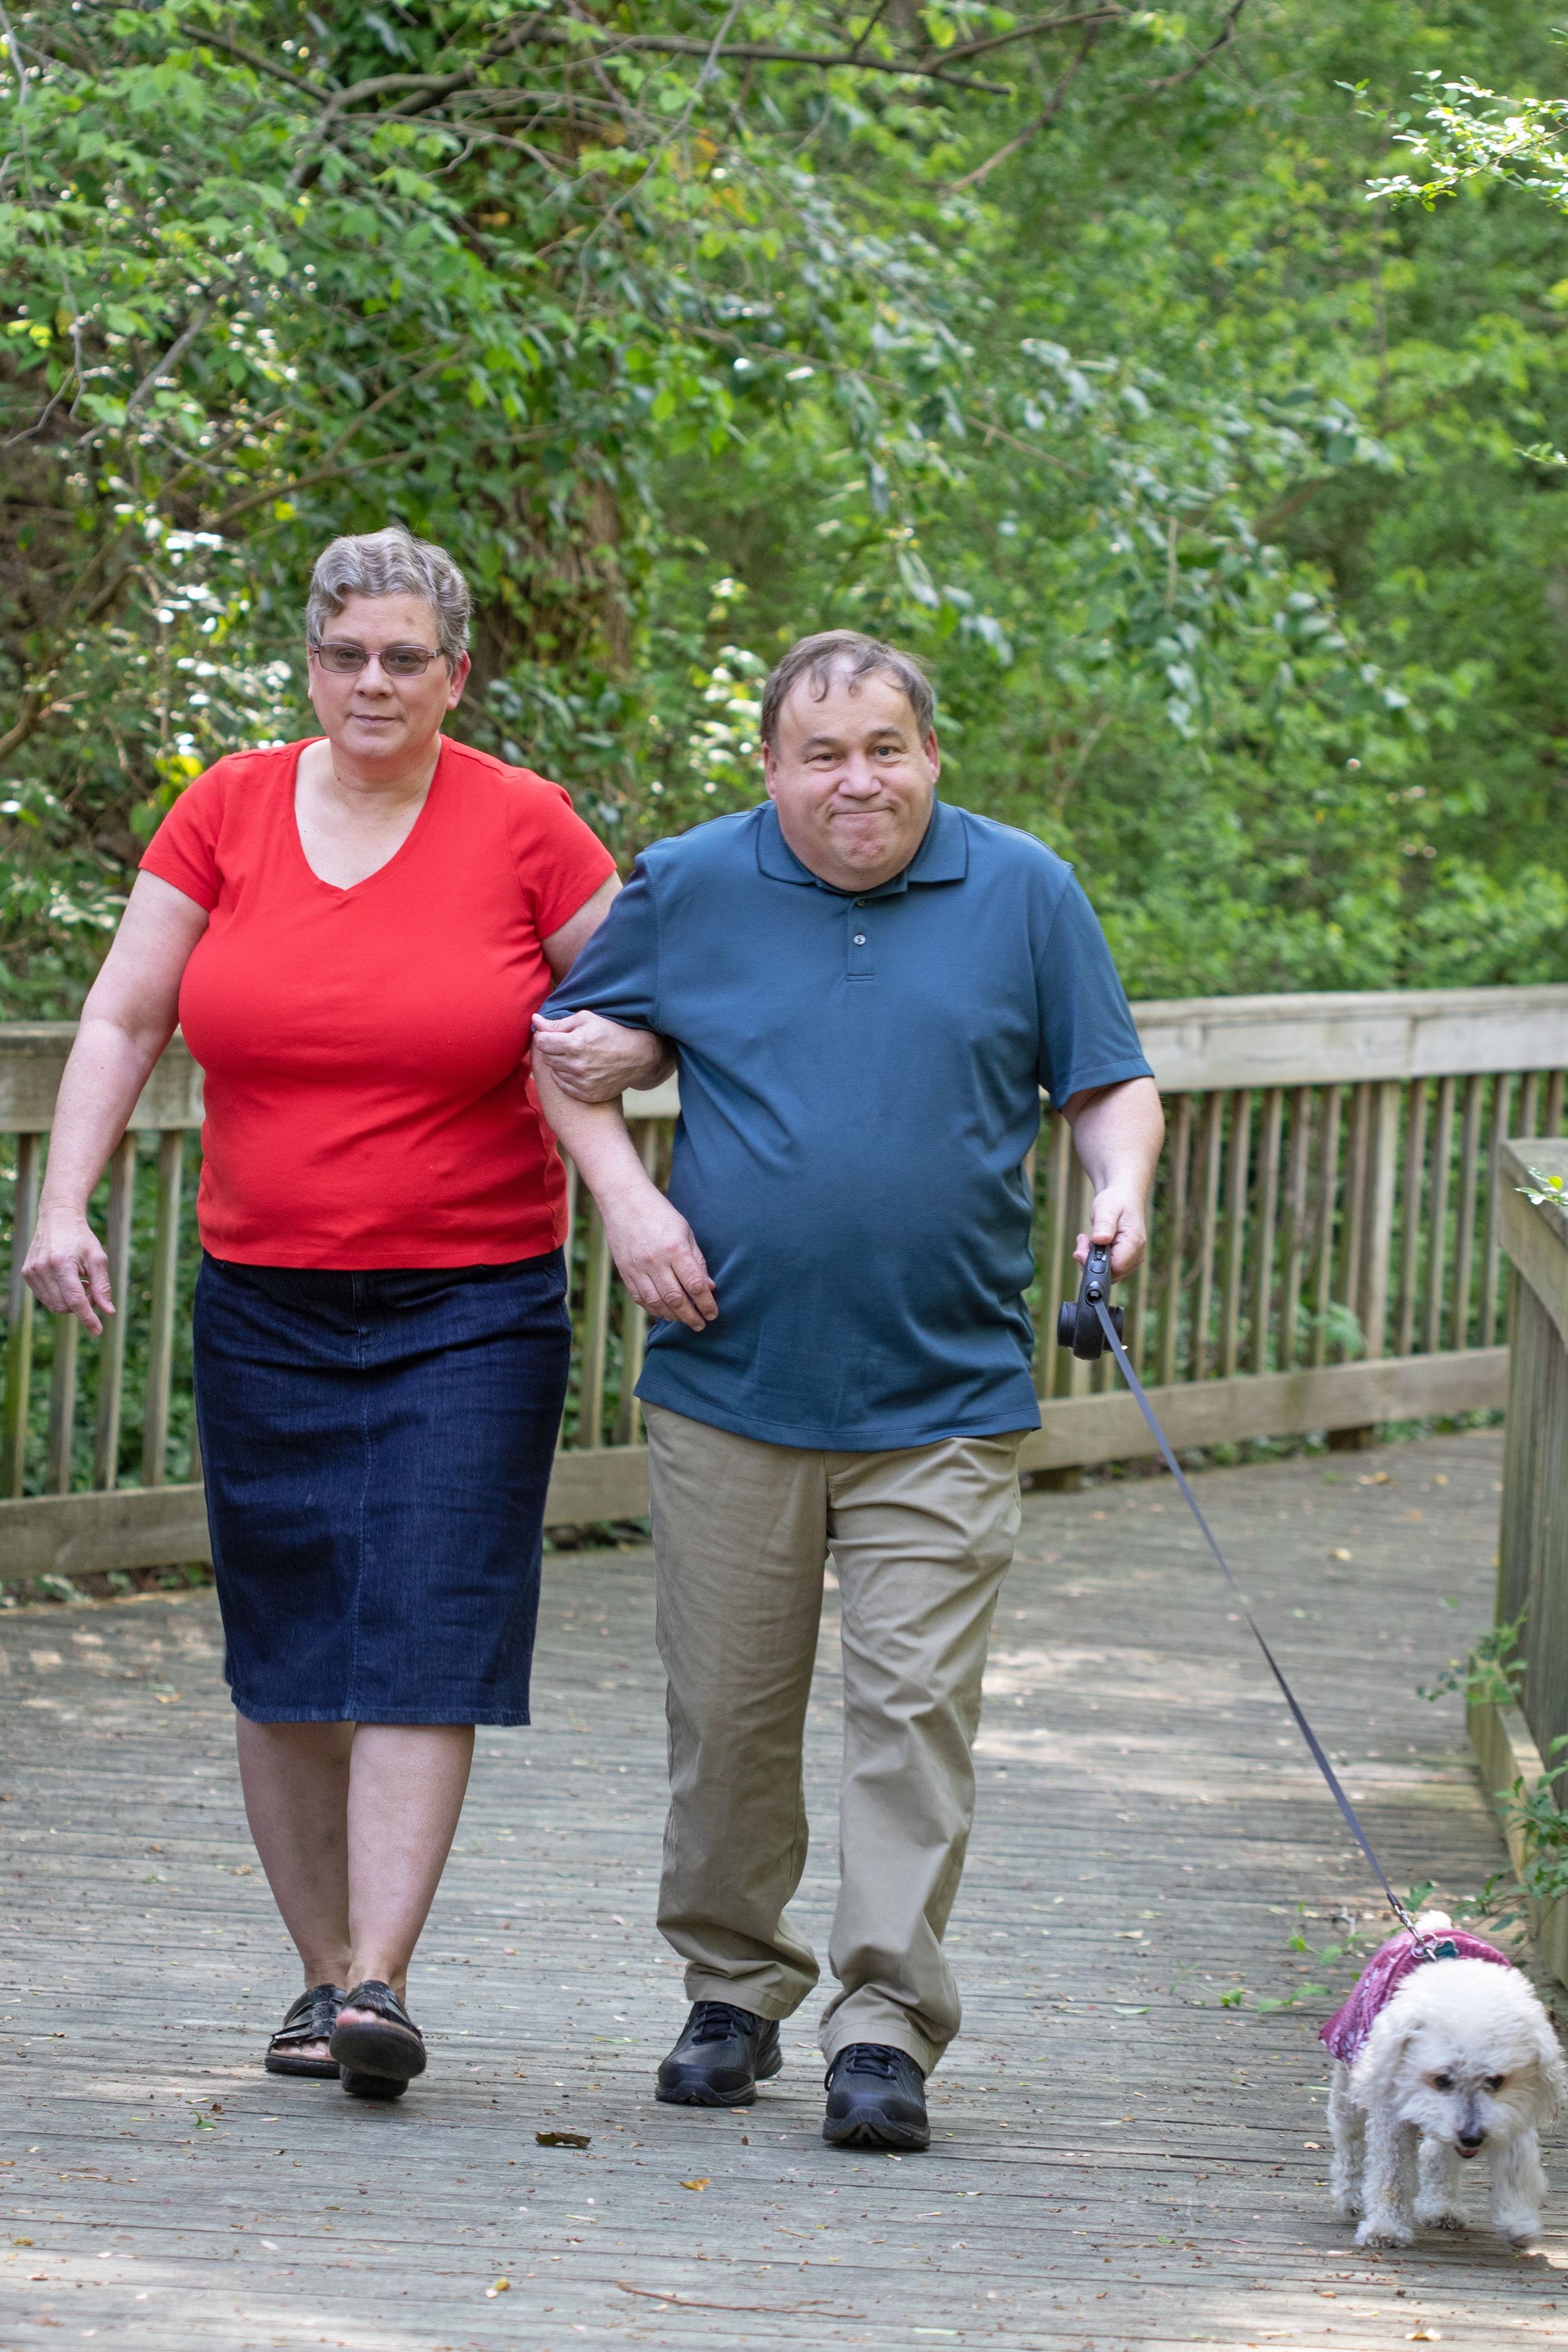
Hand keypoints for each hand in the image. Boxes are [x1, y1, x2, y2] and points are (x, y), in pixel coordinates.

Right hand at [24, 1204, 114, 1336]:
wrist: (57, 1218)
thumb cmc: (81, 1238)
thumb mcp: (98, 1258)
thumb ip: (102, 1286)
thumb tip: (108, 1311)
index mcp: (61, 1264)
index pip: (75, 1300)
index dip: (87, 1317)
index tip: (98, 1330)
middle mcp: (42, 1269)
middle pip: (64, 1305)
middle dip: (81, 1305)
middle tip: (91, 1289)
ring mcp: (31, 1272)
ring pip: (54, 1304)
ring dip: (70, 1301)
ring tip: (80, 1281)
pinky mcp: (26, 1273)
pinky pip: (45, 1297)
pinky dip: (59, 1296)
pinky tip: (67, 1280)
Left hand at [531, 1010, 668, 1102]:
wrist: (636, 1058)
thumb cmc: (610, 1033)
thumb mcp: (586, 1020)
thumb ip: (557, 1023)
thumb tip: (534, 1020)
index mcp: (574, 1044)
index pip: (541, 1042)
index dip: (545, 1036)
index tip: (554, 1035)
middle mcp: (575, 1065)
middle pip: (546, 1057)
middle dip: (553, 1050)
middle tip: (570, 1045)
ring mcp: (581, 1082)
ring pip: (554, 1071)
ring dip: (560, 1064)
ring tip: (577, 1057)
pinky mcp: (586, 1094)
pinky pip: (562, 1085)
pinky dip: (567, 1077)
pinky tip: (580, 1069)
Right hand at [600, 1183, 716, 1331]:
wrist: (625, 1201)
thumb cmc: (661, 1214)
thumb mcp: (685, 1232)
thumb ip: (697, 1261)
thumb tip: (709, 1288)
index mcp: (675, 1249)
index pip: (695, 1285)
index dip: (706, 1303)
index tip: (713, 1313)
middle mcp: (655, 1261)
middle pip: (676, 1299)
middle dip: (691, 1316)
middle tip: (701, 1324)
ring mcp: (637, 1268)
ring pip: (657, 1303)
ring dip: (673, 1316)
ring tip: (684, 1320)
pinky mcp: (625, 1271)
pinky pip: (640, 1298)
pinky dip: (654, 1309)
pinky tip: (664, 1312)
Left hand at [1073, 1182, 1147, 1280]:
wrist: (1124, 1198)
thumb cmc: (1117, 1201)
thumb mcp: (1107, 1208)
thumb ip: (1104, 1224)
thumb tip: (1099, 1240)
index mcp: (1134, 1242)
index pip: (1116, 1267)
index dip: (1096, 1264)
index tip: (1081, 1251)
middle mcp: (1136, 1254)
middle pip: (1111, 1274)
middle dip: (1090, 1262)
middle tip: (1082, 1242)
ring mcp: (1131, 1259)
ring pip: (1108, 1274)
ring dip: (1091, 1260)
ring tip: (1085, 1240)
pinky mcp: (1124, 1260)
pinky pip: (1107, 1269)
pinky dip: (1095, 1259)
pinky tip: (1091, 1244)